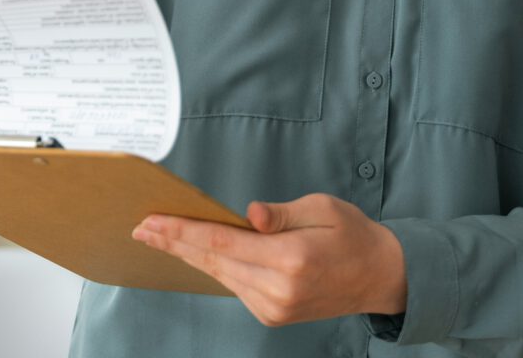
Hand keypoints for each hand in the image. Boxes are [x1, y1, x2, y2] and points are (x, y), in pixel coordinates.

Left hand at [132, 193, 405, 326]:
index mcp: (290, 259)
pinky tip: (192, 252)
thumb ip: (281, 214)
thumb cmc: (352, 233)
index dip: (183, 231)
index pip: (222, 243)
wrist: (381, 277)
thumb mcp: (322, 208)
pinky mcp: (274, 314)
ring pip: (220, 275)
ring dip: (187, 254)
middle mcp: (279, 289)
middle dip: (174, 242)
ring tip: (158, 235)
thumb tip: (249, 215)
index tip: (153, 221)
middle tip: (141, 227)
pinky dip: (211, 266)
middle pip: (212, 261)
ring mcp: (275, 307)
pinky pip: (234, 284)